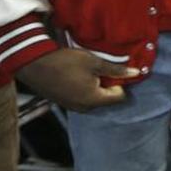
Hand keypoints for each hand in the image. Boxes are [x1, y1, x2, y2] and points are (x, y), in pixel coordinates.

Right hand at [15, 47, 137, 111]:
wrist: (34, 64)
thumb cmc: (66, 61)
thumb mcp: (94, 62)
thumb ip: (116, 70)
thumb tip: (136, 73)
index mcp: (94, 100)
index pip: (119, 98)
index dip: (121, 83)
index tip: (115, 71)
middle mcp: (84, 108)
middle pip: (106, 100)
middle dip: (108, 85)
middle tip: (101, 69)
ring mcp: (72, 107)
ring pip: (94, 99)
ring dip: (96, 87)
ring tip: (89, 71)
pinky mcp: (64, 103)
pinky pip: (82, 98)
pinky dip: (84, 89)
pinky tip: (77, 76)